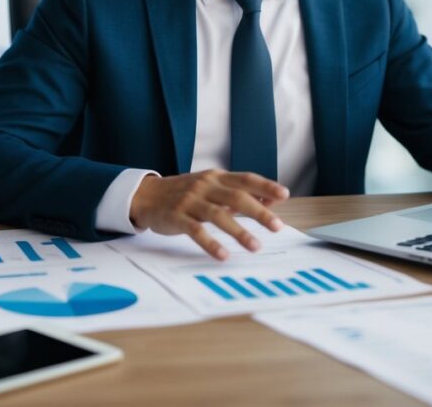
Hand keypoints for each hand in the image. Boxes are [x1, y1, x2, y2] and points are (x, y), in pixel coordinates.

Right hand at [129, 170, 289, 259]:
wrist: (146, 195)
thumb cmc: (185, 192)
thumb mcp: (211, 186)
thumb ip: (238, 192)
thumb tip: (272, 198)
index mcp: (216, 177)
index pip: (245, 179)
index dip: (265, 186)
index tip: (284, 195)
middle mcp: (205, 186)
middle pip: (236, 197)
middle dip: (259, 212)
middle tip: (277, 226)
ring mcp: (190, 201)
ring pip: (218, 215)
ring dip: (239, 231)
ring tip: (255, 246)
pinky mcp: (177, 217)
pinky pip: (196, 231)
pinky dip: (210, 243)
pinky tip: (223, 255)